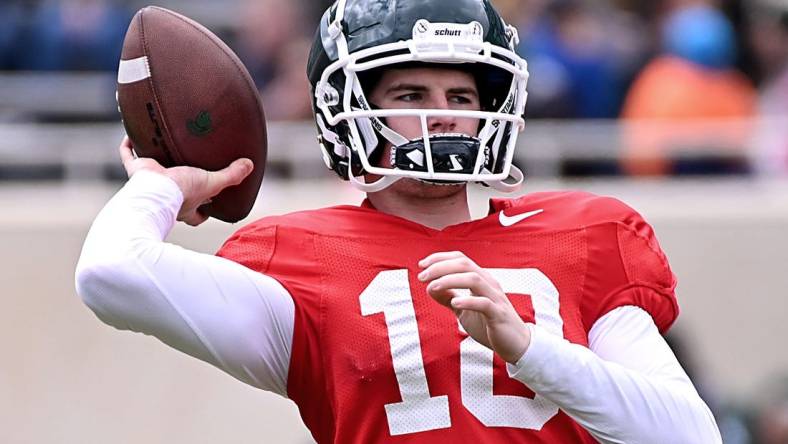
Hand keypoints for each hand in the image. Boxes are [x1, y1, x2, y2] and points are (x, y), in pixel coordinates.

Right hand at [118, 136, 252, 225]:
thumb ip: (232, 176)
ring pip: (152, 176)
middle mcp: (167, 197)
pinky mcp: (136, 171)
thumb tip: (250, 165)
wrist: (155, 189)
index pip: (196, 216)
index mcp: (186, 206)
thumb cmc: (183, 192)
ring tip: (161, 149)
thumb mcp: (212, 183)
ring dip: (153, 163)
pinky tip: (133, 133)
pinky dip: (129, 146)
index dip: (203, 213)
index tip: (210, 208)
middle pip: (173, 195)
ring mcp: (149, 184)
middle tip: (186, 172)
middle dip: (178, 186)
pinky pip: (129, 156)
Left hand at [418, 251, 530, 363]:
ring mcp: (495, 298)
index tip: (422, 265)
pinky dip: (468, 301)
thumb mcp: (463, 310)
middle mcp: (489, 284)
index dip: (440, 258)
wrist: (516, 344)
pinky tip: (455, 304)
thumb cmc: (489, 325)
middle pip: (464, 264)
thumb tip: (429, 287)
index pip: (460, 259)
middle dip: (440, 267)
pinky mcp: (498, 314)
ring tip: (432, 287)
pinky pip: (484, 303)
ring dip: (450, 280)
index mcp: (481, 280)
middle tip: (422, 277)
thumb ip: (448, 298)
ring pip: (473, 279)